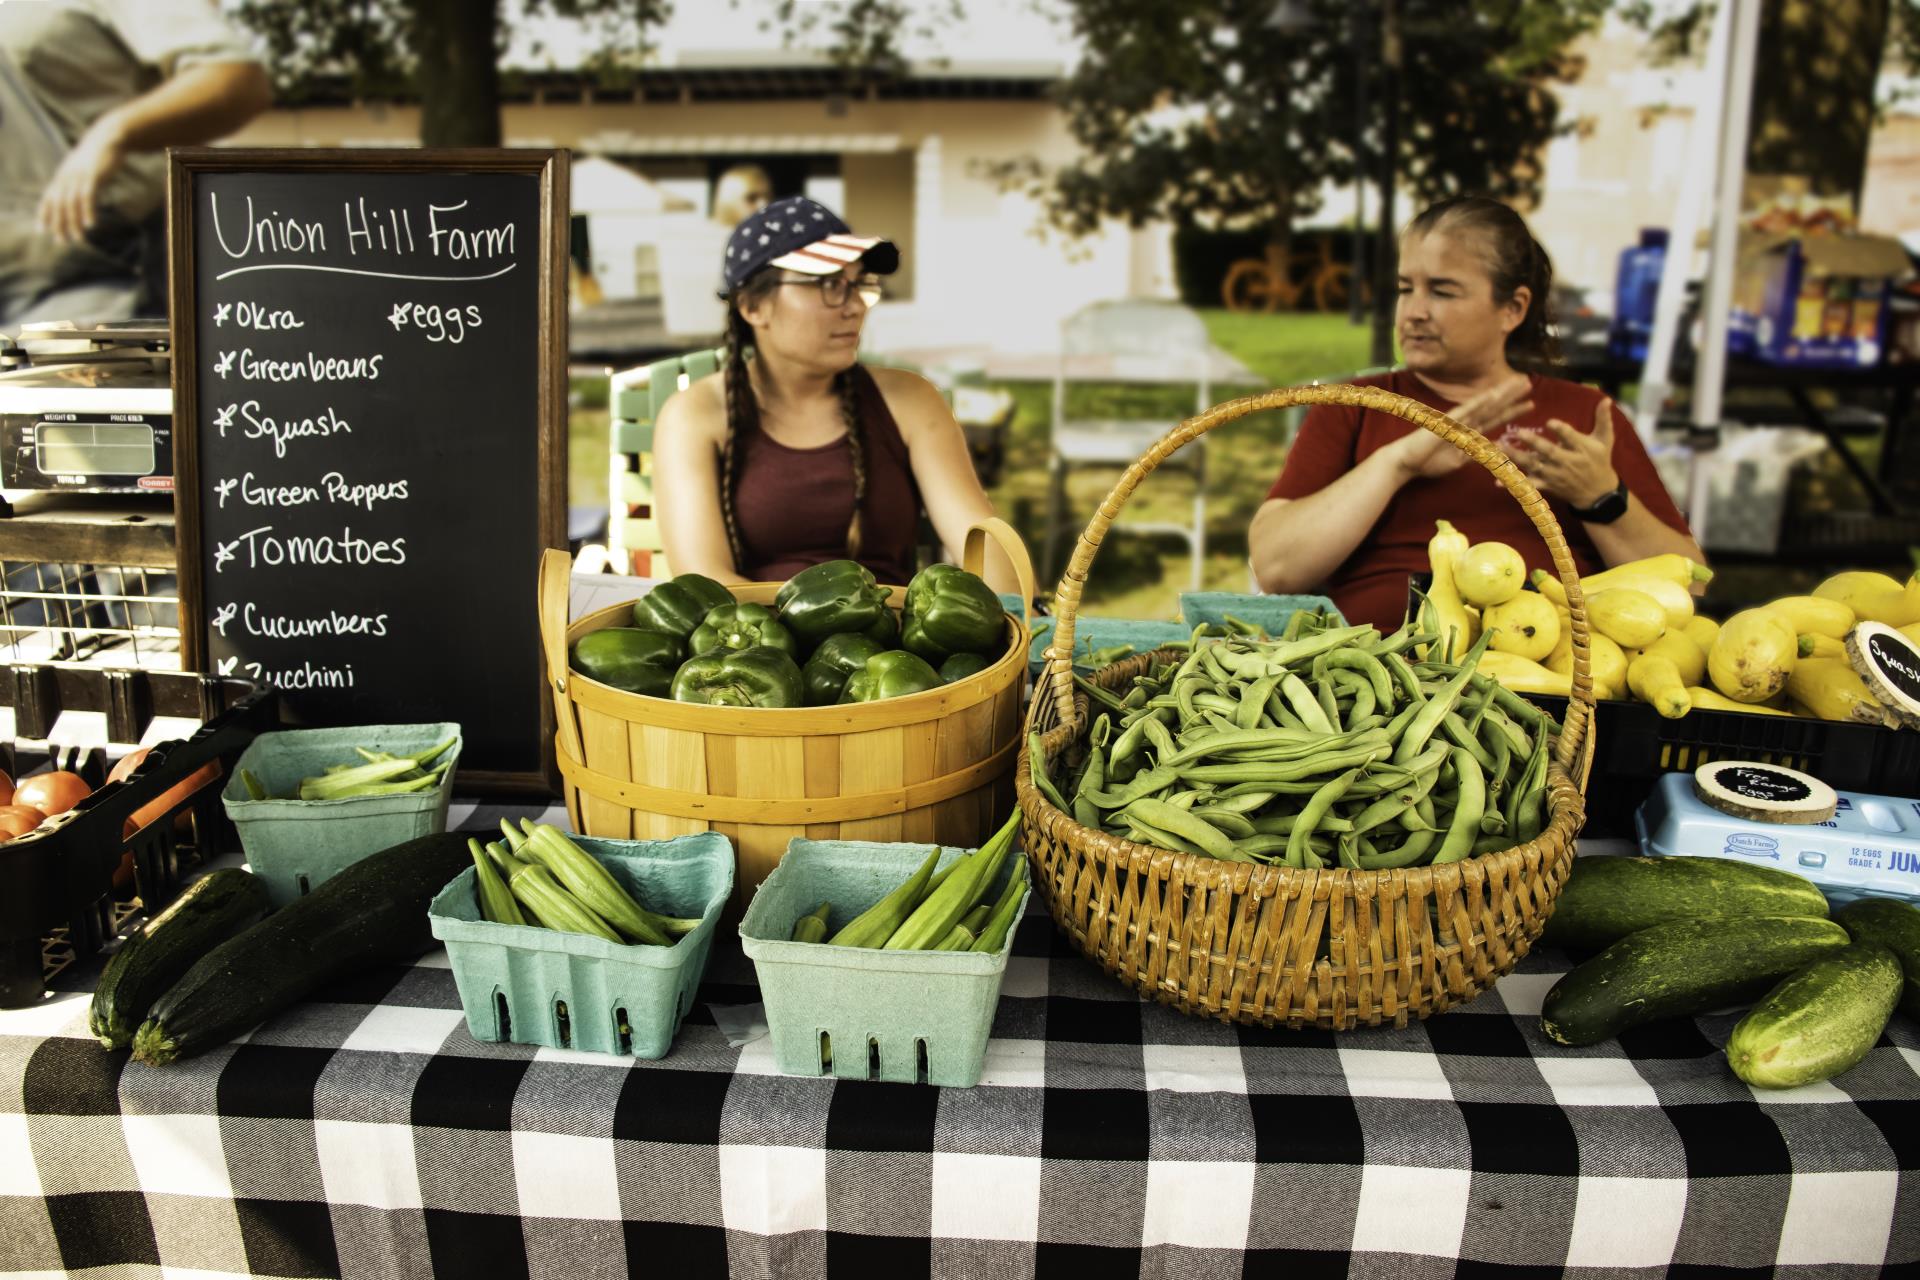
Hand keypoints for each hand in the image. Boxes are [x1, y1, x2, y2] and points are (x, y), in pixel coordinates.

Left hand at [36, 117, 125, 244]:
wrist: (108, 138)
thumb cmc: (96, 156)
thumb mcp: (81, 168)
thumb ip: (75, 181)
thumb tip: (75, 194)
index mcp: (62, 176)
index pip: (48, 198)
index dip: (44, 214)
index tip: (42, 230)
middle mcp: (66, 177)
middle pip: (58, 204)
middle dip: (58, 224)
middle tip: (62, 241)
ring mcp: (79, 176)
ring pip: (71, 204)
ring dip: (73, 223)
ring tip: (78, 238)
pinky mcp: (93, 176)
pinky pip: (87, 197)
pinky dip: (88, 211)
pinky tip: (91, 224)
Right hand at [1388, 373, 1532, 481]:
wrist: (1407, 461)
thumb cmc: (1428, 461)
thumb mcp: (1459, 461)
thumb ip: (1476, 455)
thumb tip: (1493, 451)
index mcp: (1469, 432)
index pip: (1495, 418)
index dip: (1512, 411)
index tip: (1529, 404)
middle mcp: (1466, 422)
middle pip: (1494, 407)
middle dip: (1512, 397)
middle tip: (1530, 382)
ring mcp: (1458, 420)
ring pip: (1486, 404)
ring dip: (1503, 394)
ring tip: (1521, 382)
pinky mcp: (1447, 422)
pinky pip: (1466, 411)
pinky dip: (1480, 403)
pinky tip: (1493, 395)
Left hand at [1509, 396, 1622, 508]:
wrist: (1597, 493)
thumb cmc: (1600, 460)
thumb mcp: (1605, 439)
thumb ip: (1603, 419)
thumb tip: (1606, 398)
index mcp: (1581, 448)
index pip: (1570, 437)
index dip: (1560, 430)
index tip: (1549, 422)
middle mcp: (1567, 461)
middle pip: (1549, 451)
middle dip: (1534, 443)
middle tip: (1518, 432)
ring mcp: (1555, 474)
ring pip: (1534, 465)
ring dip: (1516, 457)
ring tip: (1500, 448)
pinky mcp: (1547, 484)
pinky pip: (1529, 484)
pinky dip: (1514, 484)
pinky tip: (1498, 481)